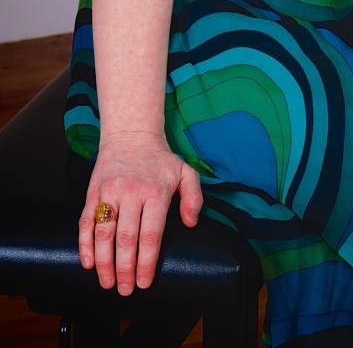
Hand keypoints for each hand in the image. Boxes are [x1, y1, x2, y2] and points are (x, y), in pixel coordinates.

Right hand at [78, 132, 202, 293]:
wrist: (131, 136)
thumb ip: (194, 197)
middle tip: (125, 290)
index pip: (151, 233)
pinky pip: (85, 223)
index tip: (145, 282)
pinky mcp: (92, 194)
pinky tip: (88, 263)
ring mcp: (109, 193)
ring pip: (104, 234)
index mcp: (156, 192)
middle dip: (125, 269)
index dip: (147, 261)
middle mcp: (132, 193)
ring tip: (107, 283)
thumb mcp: (186, 172)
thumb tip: (191, 223)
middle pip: (126, 238)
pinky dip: (85, 245)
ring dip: (104, 263)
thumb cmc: (160, 160)